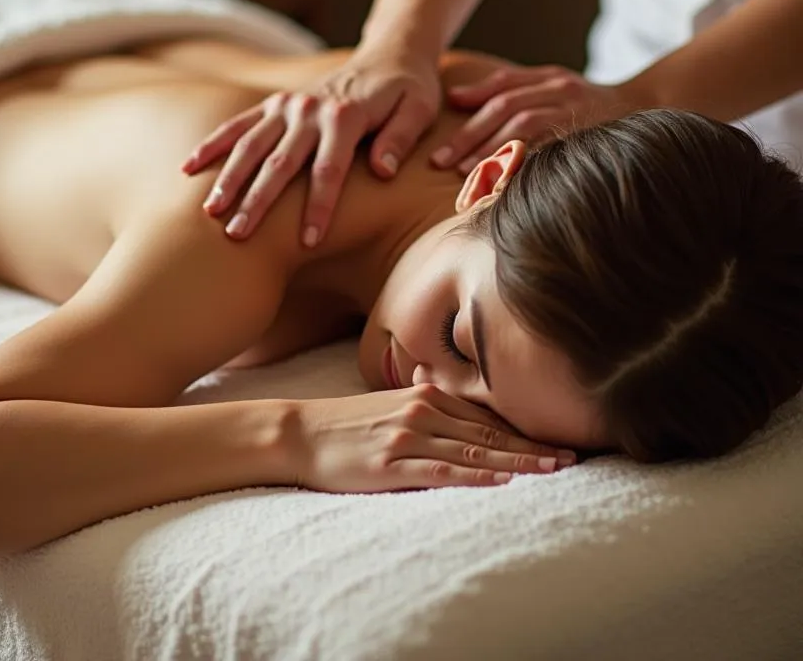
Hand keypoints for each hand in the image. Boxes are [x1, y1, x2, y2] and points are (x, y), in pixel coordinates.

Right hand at [183, 45, 441, 245]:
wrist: (390, 54)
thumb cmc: (410, 90)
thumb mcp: (420, 108)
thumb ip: (400, 138)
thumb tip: (383, 170)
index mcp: (346, 115)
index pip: (329, 168)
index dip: (319, 206)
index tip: (310, 241)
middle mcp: (309, 109)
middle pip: (279, 162)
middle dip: (258, 202)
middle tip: (238, 236)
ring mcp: (287, 106)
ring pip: (250, 145)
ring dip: (229, 178)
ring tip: (210, 212)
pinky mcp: (274, 105)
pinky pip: (238, 125)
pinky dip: (212, 145)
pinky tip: (188, 168)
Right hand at [291, 383, 576, 492]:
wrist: (298, 432)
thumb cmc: (343, 423)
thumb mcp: (386, 404)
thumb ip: (420, 401)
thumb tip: (443, 392)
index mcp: (424, 395)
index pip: (485, 415)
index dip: (524, 429)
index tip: (557, 440)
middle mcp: (421, 410)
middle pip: (489, 431)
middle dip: (533, 445)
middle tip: (572, 457)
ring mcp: (407, 436)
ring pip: (474, 449)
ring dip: (518, 461)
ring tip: (553, 470)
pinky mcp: (392, 463)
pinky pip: (443, 469)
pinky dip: (476, 473)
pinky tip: (502, 479)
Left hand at [433, 64, 631, 172]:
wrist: (651, 106)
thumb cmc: (587, 101)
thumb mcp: (550, 83)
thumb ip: (504, 87)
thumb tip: (454, 98)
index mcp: (550, 79)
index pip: (501, 93)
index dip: (469, 115)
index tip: (442, 143)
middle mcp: (563, 92)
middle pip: (508, 110)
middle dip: (471, 137)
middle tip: (442, 163)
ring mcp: (579, 113)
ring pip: (528, 127)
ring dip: (494, 150)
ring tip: (467, 174)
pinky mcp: (591, 137)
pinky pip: (554, 151)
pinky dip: (528, 165)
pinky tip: (506, 183)